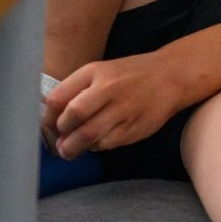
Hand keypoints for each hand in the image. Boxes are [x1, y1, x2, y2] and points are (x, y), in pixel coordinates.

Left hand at [45, 54, 189, 158]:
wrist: (171, 76)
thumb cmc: (130, 75)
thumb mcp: (100, 71)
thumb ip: (74, 91)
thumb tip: (53, 123)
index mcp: (94, 72)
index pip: (58, 99)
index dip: (49, 118)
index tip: (52, 126)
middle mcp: (109, 88)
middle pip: (73, 117)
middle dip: (62, 134)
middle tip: (61, 141)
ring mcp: (124, 108)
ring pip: (88, 135)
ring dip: (74, 147)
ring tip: (70, 150)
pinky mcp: (135, 127)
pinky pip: (107, 143)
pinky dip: (96, 147)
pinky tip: (96, 143)